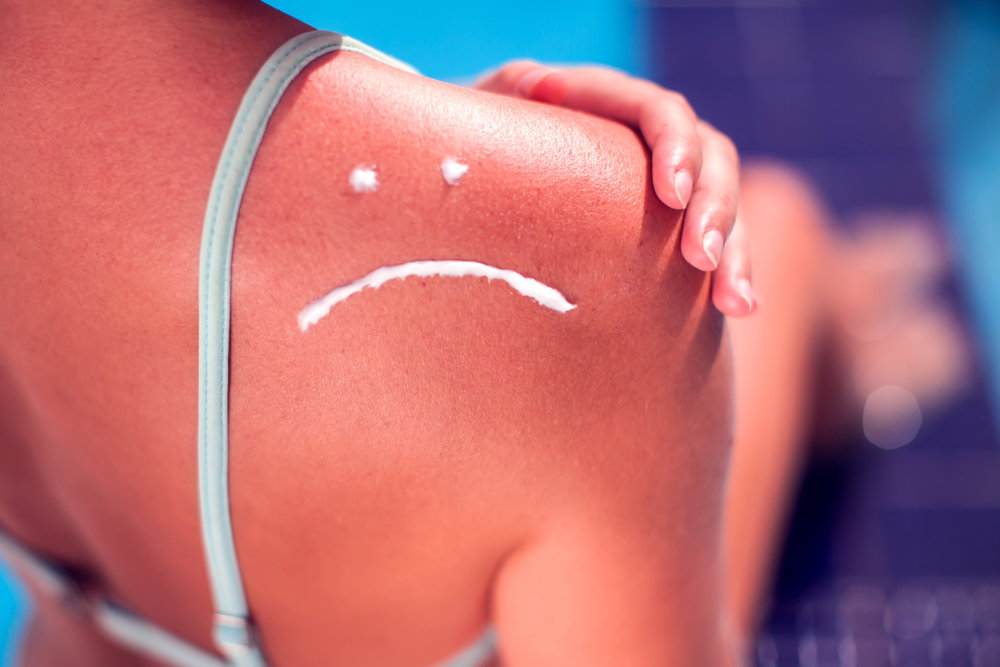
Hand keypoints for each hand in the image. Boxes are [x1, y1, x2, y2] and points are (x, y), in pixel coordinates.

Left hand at [475, 62, 755, 316]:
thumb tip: (541, 84)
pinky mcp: (671, 229)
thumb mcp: (485, 116)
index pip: (661, 113)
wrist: (479, 192)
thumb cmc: (477, 150)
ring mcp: (667, 186)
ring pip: (724, 208)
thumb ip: (509, 93)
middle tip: (704, 259)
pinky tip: (740, 308)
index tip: (670, 196)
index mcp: (609, 104)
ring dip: (736, 254)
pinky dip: (730, 275)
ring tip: (736, 304)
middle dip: (714, 209)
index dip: (676, 148)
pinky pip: (716, 246)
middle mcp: (650, 141)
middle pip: (709, 160)